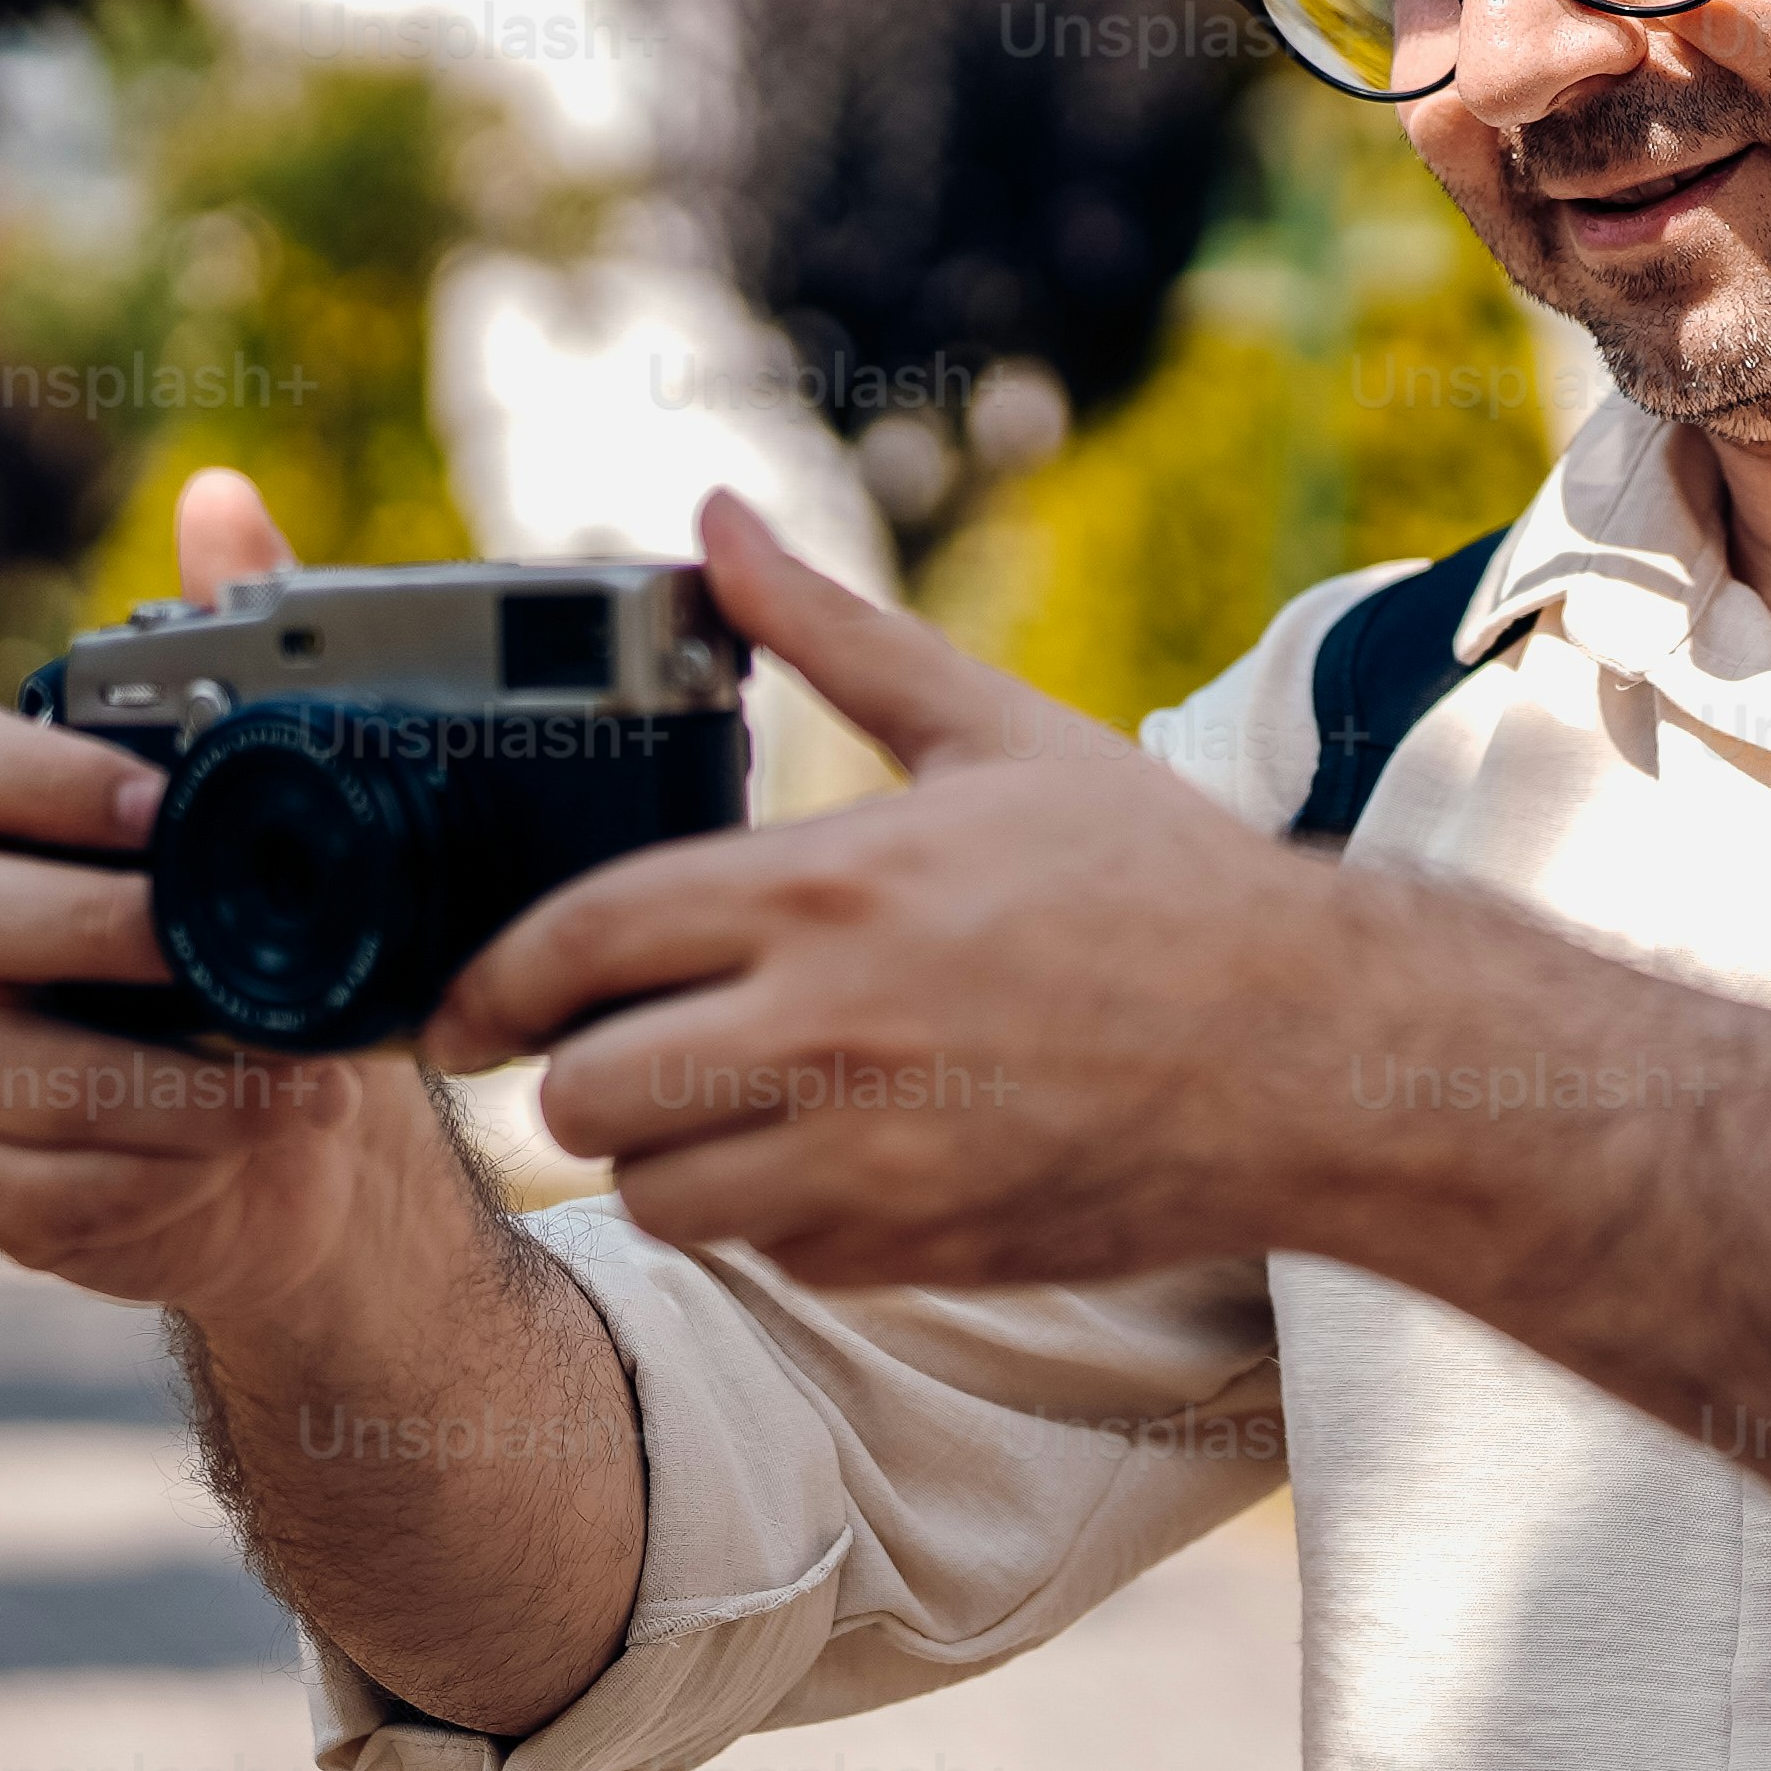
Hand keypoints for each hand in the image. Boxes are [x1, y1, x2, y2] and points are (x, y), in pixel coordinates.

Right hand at [0, 468, 425, 1325]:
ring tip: (277, 1085)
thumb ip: (231, 645)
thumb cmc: (266, 950)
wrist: (297, 1138)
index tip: (157, 803)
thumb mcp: (272, 806)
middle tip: (210, 954)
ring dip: (144, 1081)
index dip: (34, 777)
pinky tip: (222, 1160)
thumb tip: (218, 493)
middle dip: (84, 930)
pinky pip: (20, 1180)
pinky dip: (136, 1175)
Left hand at [422, 488, 1402, 1288]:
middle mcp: (828, 1035)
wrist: (1312, 1053)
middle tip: (609, 1049)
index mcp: (827, 891)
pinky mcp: (911, 1254)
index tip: (459, 1007)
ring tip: (725, 1100)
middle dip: (574, 1076)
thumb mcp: (994, 731)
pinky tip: (838, 1150)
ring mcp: (868, 1163)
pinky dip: (774, 1215)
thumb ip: (831, 631)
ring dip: (665, 1156)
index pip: (578, 943)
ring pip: (658, 1194)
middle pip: (583, 1098)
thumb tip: (714, 516)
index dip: (488, 983)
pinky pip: (767, 1253)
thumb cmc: (1157, 880)